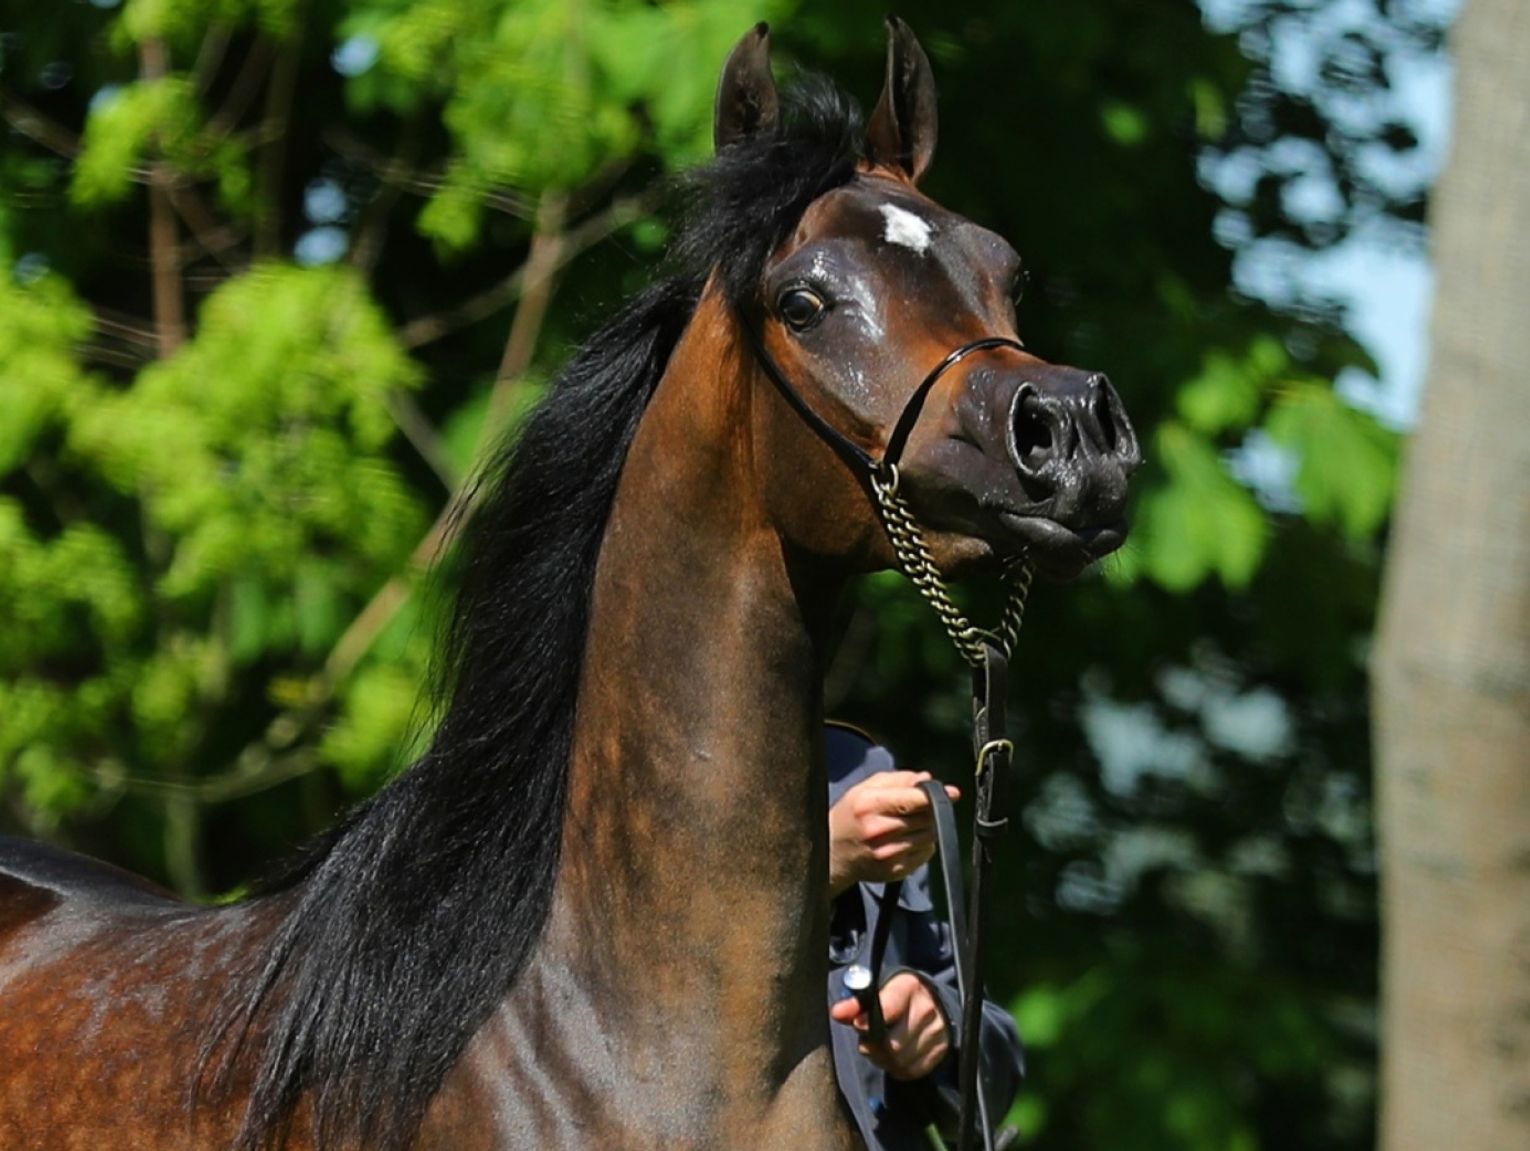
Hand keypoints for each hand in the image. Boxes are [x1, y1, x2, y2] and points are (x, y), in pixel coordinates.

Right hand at [828, 771, 959, 896]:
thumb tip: (926, 779)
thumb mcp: (864, 789)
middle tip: (919, 809)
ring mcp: (888, 854)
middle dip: (929, 811)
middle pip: (926, 818)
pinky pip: (925, 854)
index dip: (936, 796)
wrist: (832, 854)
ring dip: (927, 828)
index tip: (952, 793)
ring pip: (929, 836)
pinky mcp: (895, 871)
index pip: (914, 800)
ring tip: (908, 825)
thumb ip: (897, 779)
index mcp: (870, 805)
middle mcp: (879, 830)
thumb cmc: (850, 817)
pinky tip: (905, 841)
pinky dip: (922, 845)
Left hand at [830, 971, 951, 1079]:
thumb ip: (856, 1003)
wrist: (934, 1001)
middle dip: (872, 1047)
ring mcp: (936, 1033)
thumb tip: (837, 1013)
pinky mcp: (940, 1051)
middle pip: (891, 1044)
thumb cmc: (898, 995)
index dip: (868, 1023)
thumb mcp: (879, 990)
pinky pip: (911, 1071)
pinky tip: (893, 1057)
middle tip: (866, 1042)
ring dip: (883, 1060)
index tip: (858, 1026)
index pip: (887, 1010)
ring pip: (899, 1061)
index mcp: (909, 987)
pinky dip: (897, 1068)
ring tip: (879, 1049)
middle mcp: (926, 1009)